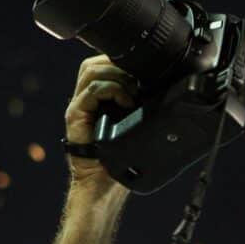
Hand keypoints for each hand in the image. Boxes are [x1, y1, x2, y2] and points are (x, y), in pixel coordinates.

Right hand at [64, 54, 139, 188]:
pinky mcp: (75, 115)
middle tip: (139, 79)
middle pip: (95, 63)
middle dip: (118, 64)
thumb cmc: (120, 157)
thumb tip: (169, 89)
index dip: (121, 61)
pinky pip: (91, 91)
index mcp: (98, 97)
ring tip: (133, 91)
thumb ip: (144, 105)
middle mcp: (85, 98)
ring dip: (117, 76)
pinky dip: (111, 90)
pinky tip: (127, 102)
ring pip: (92, 71)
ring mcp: (79, 105)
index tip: (144, 70)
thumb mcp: (137, 124)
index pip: (103, 64)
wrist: (103, 181)